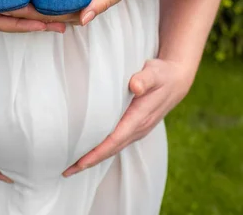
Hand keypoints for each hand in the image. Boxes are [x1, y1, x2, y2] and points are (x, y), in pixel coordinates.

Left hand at [63, 58, 193, 176]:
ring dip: (93, 159)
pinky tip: (88, 153)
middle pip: (110, 150)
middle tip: (66, 171)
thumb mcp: (155, 72)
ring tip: (71, 167)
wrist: (176, 81)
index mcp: (140, 117)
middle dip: (89, 161)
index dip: (97, 152)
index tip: (80, 161)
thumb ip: (145, 78)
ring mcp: (137, 130)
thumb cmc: (161, 75)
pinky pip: (115, 144)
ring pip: (112, 149)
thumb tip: (135, 86)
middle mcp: (138, 128)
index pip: (115, 139)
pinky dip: (101, 151)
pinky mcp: (134, 128)